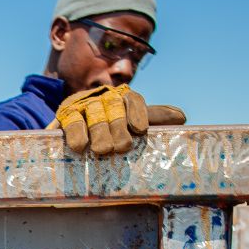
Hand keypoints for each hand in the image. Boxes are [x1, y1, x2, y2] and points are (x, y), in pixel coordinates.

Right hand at [49, 85, 186, 156]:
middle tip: (121, 147)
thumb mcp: (132, 121)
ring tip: (102, 150)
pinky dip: (76, 132)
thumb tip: (183, 117)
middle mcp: (104, 97)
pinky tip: (79, 146)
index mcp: (123, 98)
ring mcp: (84, 105)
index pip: (133, 100)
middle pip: (113, 108)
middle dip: (117, 126)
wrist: (76, 124)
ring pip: (93, 114)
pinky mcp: (65, 114)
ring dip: (98, 131)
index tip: (140, 129)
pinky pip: (71, 121)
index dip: (137, 113)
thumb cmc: (110, 126)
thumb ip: (154, 118)